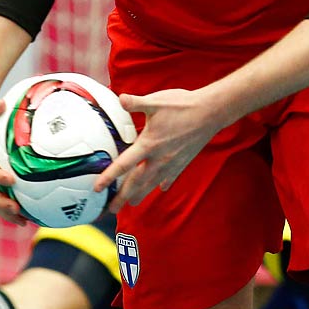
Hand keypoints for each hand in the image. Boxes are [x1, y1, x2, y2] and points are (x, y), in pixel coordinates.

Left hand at [97, 87, 226, 207]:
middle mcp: (159, 158)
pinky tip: (160, 188)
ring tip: (131, 203)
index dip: (109, 177)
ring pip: (152, 184)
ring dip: (140, 195)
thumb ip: (136, 103)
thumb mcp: (156, 101)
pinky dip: (163, 183)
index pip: (124, 165)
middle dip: (123, 197)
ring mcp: (172, 162)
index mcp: (148, 144)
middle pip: (137, 182)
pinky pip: (170, 177)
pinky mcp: (183, 161)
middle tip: (111, 209)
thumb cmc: (182, 106)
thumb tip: (121, 98)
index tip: (97, 188)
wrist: (210, 112)